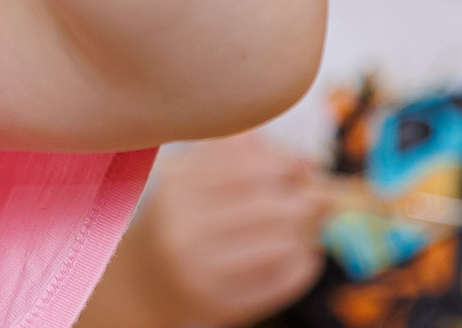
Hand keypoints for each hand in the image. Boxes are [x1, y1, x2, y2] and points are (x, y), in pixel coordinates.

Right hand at [133, 135, 328, 327]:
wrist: (142, 281)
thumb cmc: (177, 220)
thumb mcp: (190, 180)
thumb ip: (234, 157)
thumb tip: (301, 158)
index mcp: (175, 188)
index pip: (245, 168)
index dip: (284, 165)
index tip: (304, 167)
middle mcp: (183, 229)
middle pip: (266, 209)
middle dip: (304, 201)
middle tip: (319, 199)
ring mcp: (202, 272)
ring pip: (280, 246)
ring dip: (306, 233)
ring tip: (309, 227)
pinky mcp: (222, 305)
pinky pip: (282, 282)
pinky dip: (303, 265)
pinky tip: (301, 254)